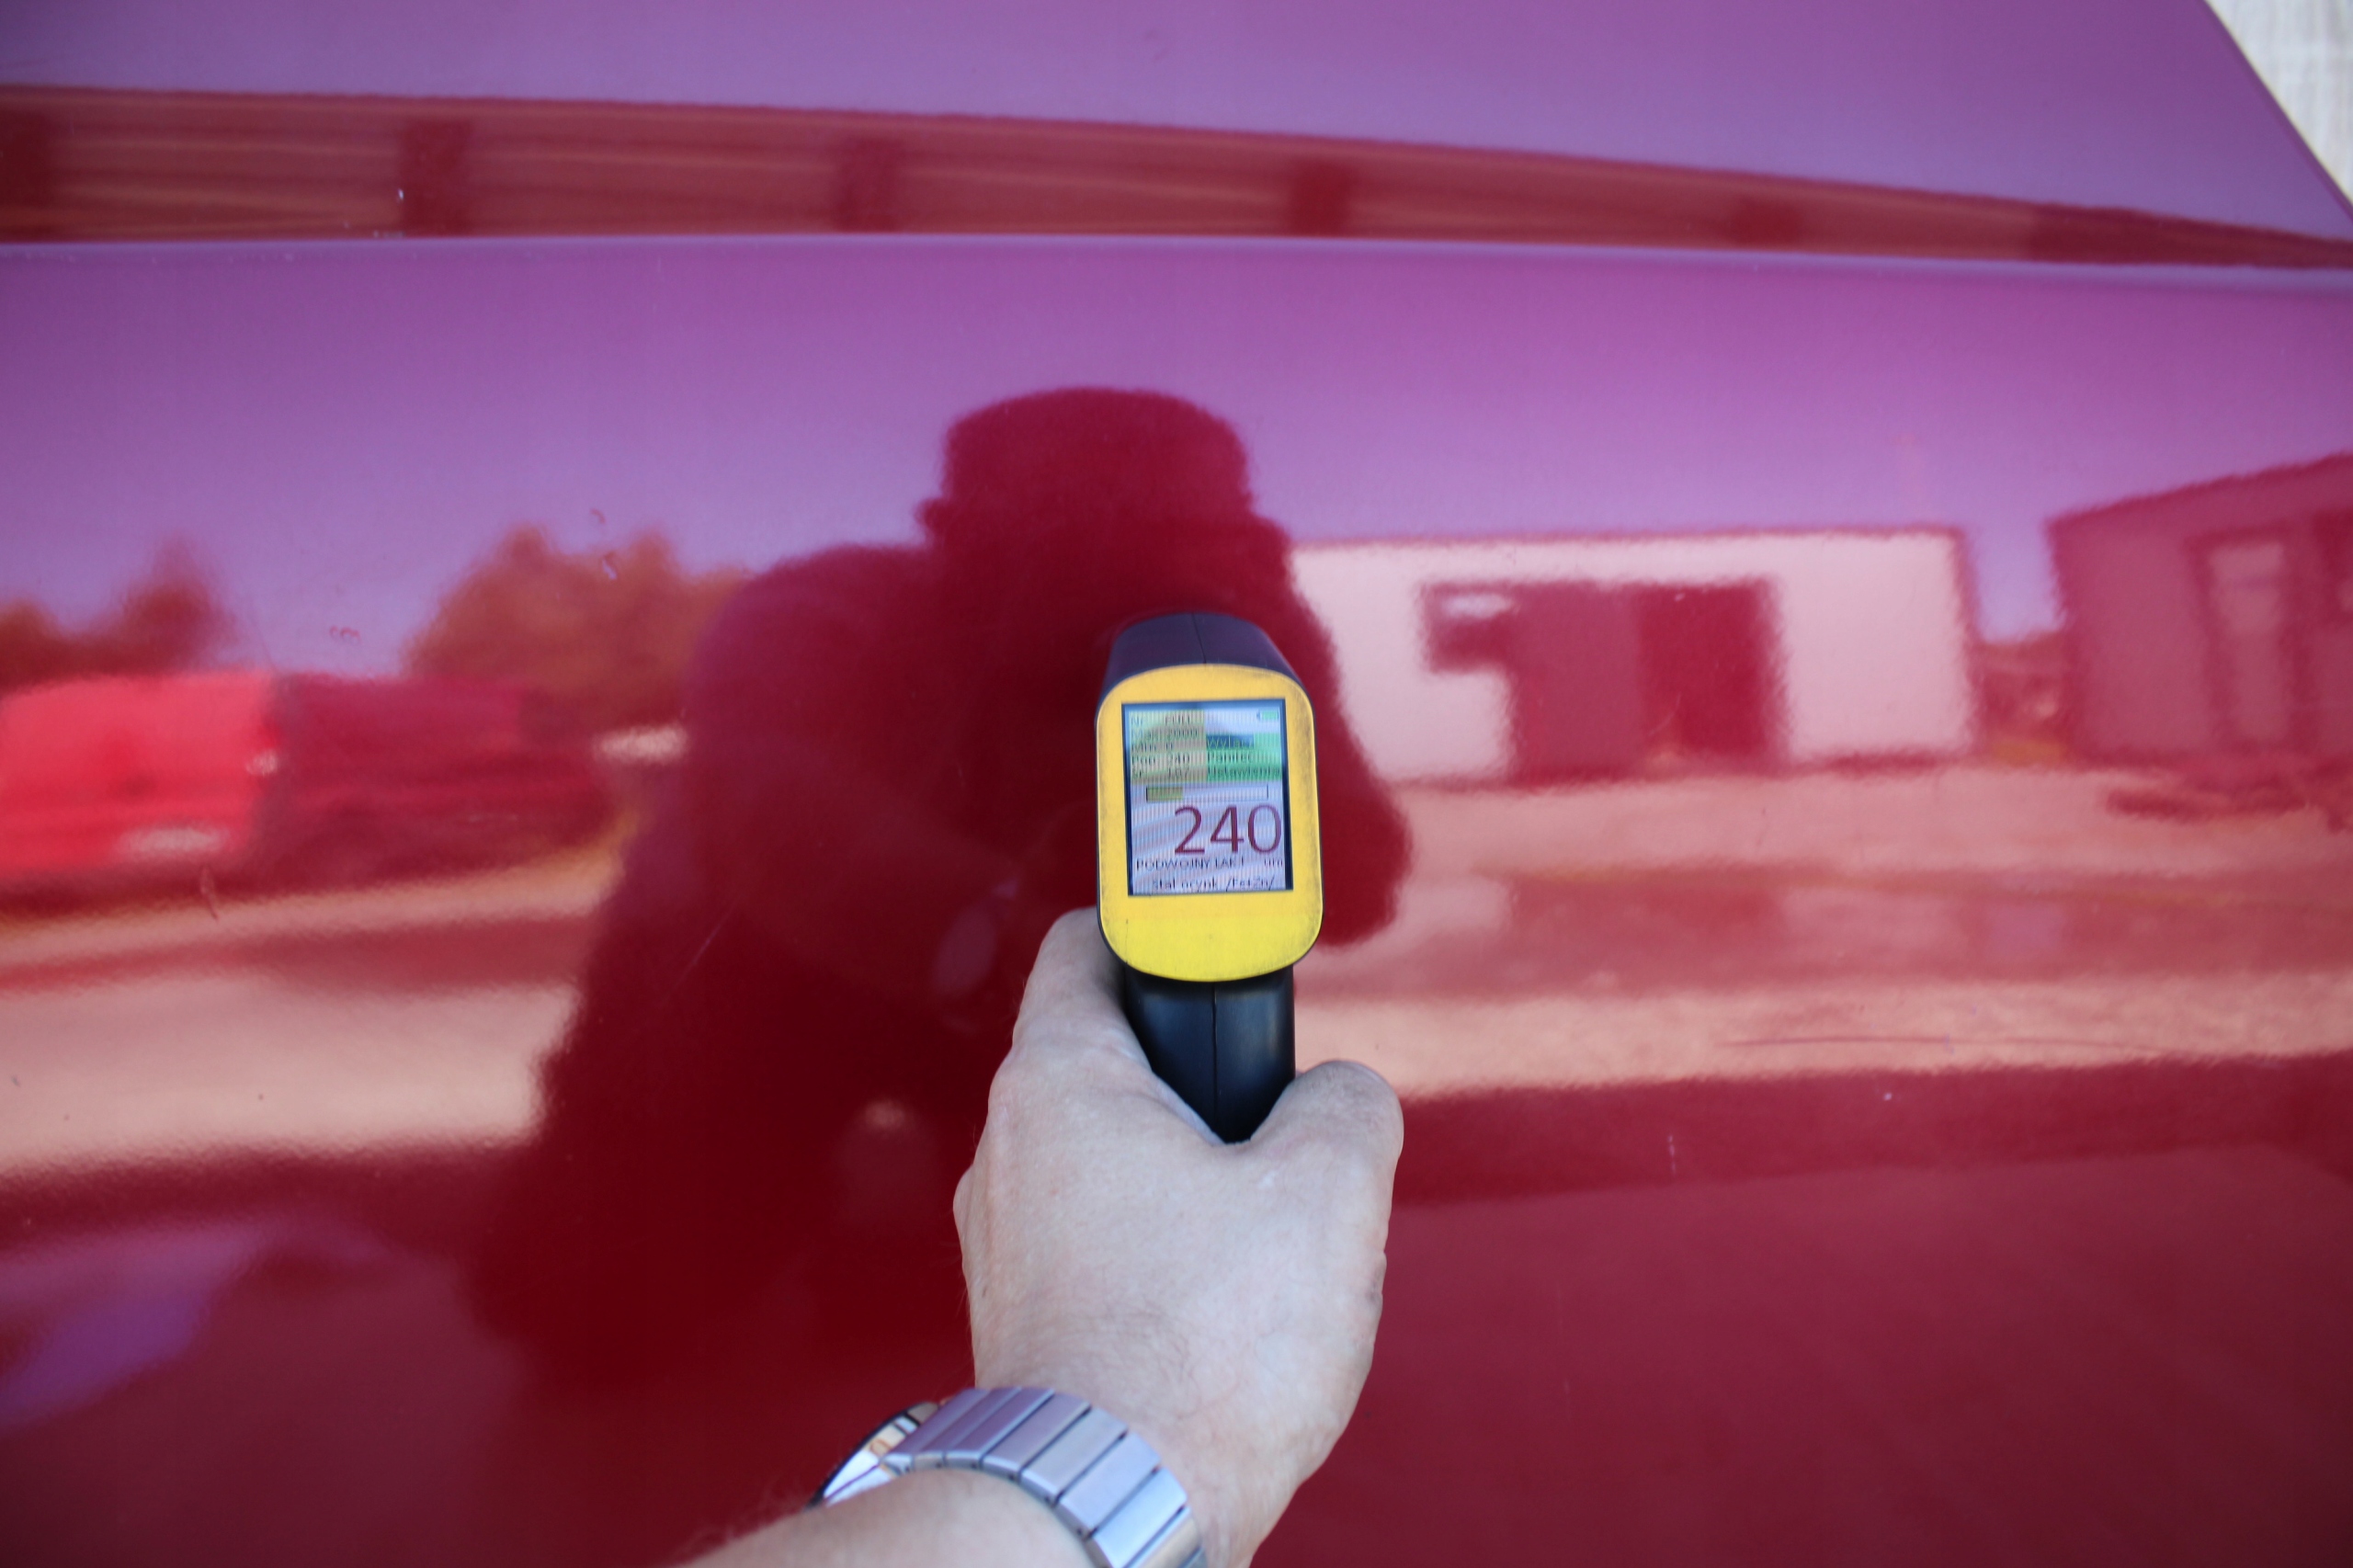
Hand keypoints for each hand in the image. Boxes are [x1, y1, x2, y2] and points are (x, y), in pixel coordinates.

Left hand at [955, 911, 1403, 1567]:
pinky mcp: (1024, 1320)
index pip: (1087, 946)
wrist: (1113, 1503)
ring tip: (1265, 1242)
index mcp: (1060, 1080)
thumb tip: (1341, 1103)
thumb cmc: (1197, 1351)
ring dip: (1190, 1184)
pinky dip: (1163, 1260)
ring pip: (1110, 1165)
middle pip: (1112, 1062)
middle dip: (1204, 1086)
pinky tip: (1227, 1316)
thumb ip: (1345, 1105)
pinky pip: (1101, 1249)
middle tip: (1276, 1120)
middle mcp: (1007, 1150)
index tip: (1211, 950)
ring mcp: (1005, 1242)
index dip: (1161, 934)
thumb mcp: (1329, 1190)